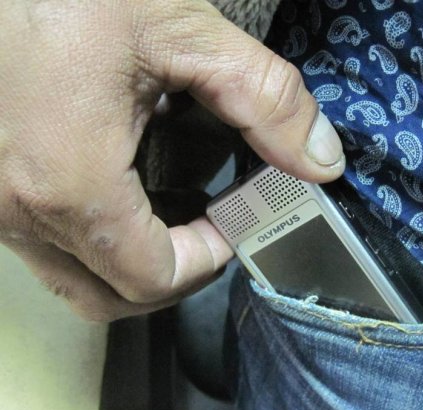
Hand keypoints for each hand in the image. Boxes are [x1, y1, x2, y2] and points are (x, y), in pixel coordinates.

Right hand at [0, 0, 344, 320]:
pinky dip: (97, 240)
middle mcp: (16, 209)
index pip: (152, 276)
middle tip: (211, 233)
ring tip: (175, 214)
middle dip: (175, 277)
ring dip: (133, 266)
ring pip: (74, 281)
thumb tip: (323, 161)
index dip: (207, 262)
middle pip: (110, 298)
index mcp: (69, 180)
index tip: (234, 224)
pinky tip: (126, 192)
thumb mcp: (178, 29)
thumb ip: (264, 97)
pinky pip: (47, 246)